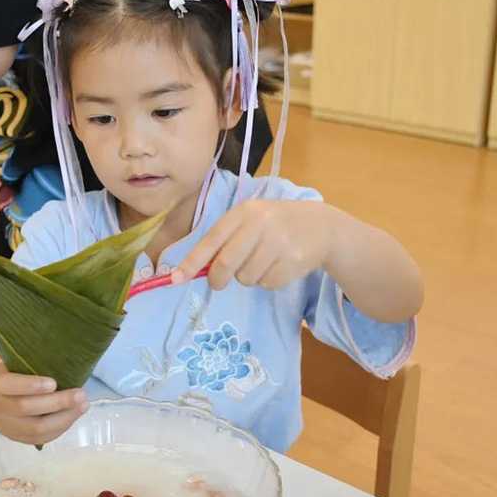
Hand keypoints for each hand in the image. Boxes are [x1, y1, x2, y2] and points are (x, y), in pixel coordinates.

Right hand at [0, 361, 89, 445]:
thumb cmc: (5, 369)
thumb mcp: (10, 359)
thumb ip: (30, 360)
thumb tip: (66, 356)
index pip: (9, 385)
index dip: (31, 385)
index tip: (54, 382)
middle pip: (26, 408)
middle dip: (58, 403)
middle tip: (81, 394)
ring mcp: (3, 425)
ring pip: (35, 428)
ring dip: (63, 419)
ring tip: (83, 406)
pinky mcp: (12, 436)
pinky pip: (38, 439)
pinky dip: (58, 429)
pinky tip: (72, 417)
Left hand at [174, 200, 338, 290]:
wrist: (321, 225)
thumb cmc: (275, 224)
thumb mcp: (250, 221)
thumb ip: (225, 240)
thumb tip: (193, 270)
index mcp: (244, 211)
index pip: (211, 239)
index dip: (191, 261)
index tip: (176, 278)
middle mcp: (260, 224)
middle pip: (226, 264)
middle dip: (217, 279)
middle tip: (218, 283)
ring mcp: (278, 243)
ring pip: (246, 277)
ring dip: (247, 277)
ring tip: (261, 262)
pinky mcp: (292, 262)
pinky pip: (266, 284)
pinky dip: (267, 281)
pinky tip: (277, 265)